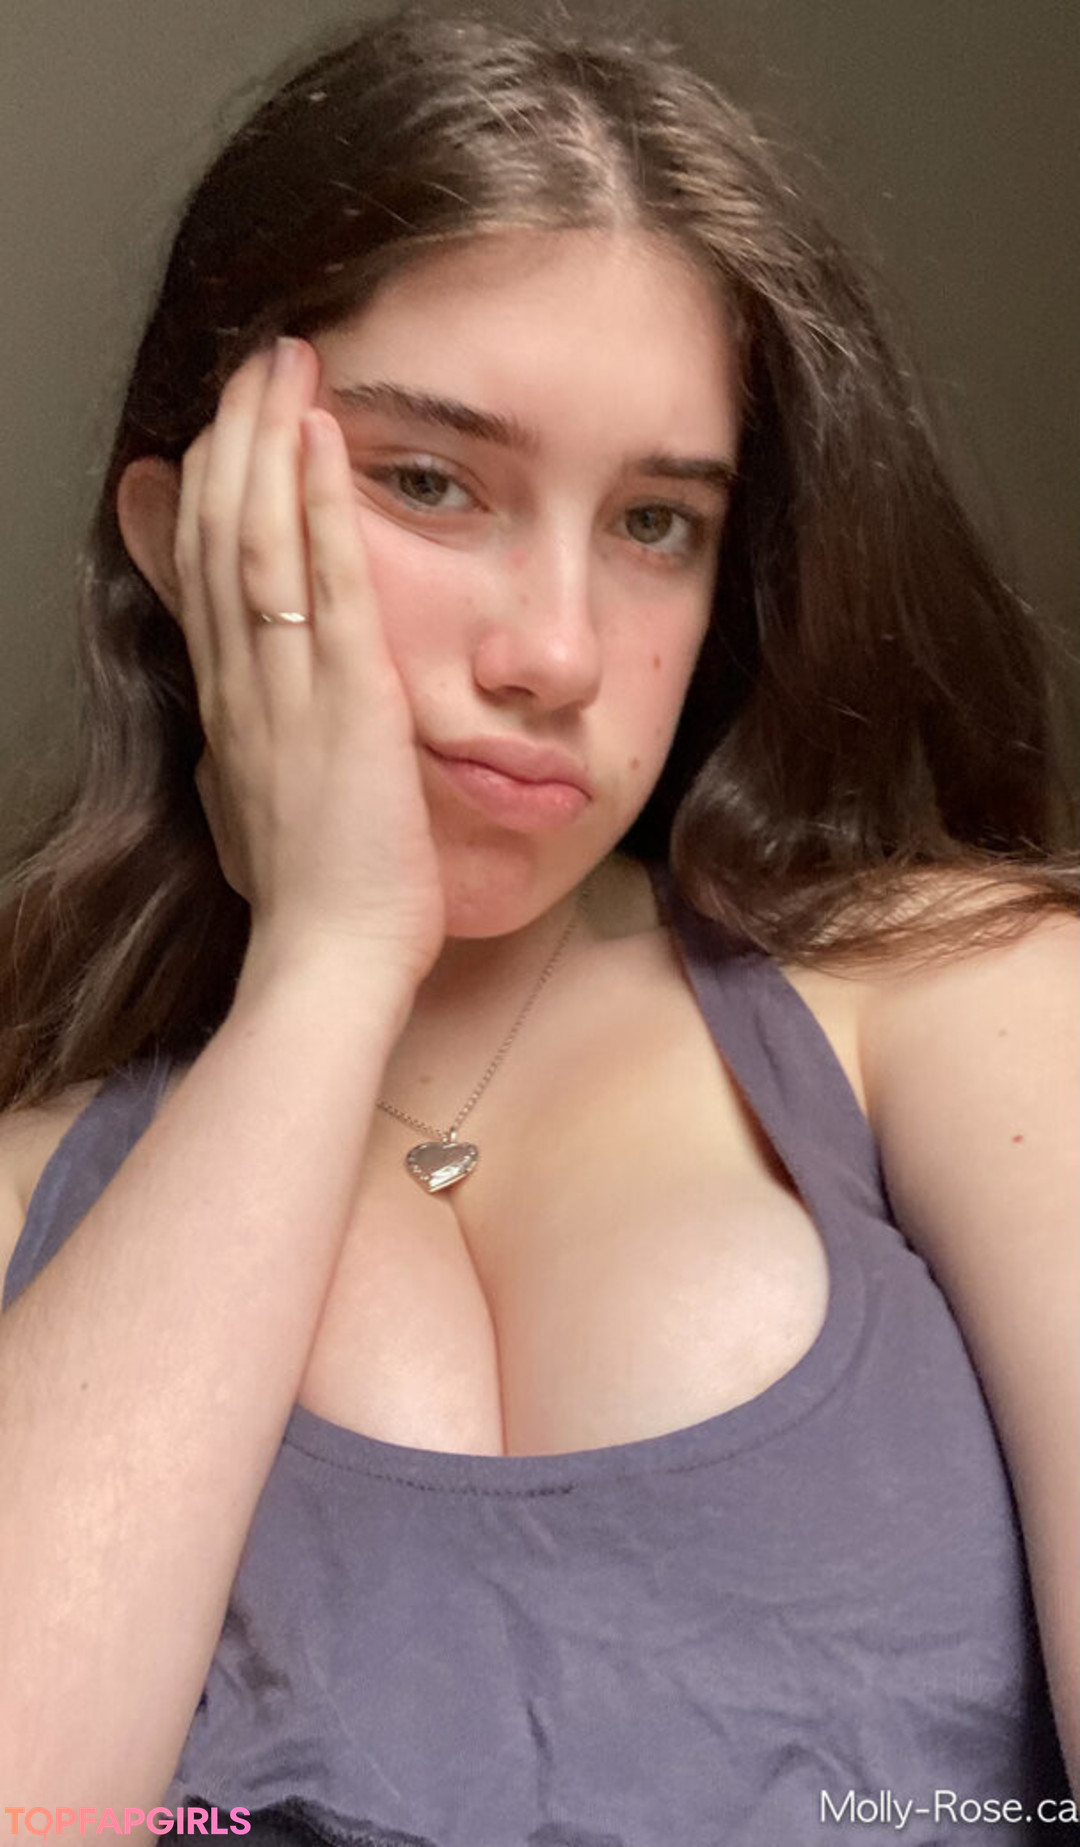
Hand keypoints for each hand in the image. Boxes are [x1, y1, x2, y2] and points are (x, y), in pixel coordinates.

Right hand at [174, 336, 446, 987]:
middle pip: (219, 533)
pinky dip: (322, 505)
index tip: (228, 430)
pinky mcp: (349, 703)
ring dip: (272, 442)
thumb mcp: (258, 811)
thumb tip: (234, 729)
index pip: (204, 574)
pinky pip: (328, 585)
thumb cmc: (315, 900)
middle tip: (257, 362)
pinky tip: (328, 439)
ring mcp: (289, 690)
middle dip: (236, 438)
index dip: (210, 489)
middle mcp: (245, 685)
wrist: (330, 960)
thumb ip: (247, 753)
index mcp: (232, 708)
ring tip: (286, 364)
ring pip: (258, 540)